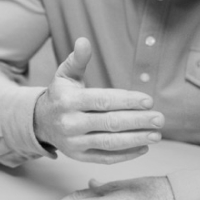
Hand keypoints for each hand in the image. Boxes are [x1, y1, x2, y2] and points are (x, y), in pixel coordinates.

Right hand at [34, 38, 164, 163]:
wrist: (40, 123)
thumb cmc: (60, 95)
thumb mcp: (65, 76)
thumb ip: (77, 60)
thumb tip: (84, 41)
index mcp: (68, 101)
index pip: (102, 101)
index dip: (127, 101)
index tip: (148, 101)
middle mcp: (70, 123)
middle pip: (109, 123)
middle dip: (137, 121)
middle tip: (159, 119)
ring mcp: (74, 143)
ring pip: (108, 142)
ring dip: (135, 139)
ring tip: (156, 135)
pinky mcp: (79, 157)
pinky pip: (104, 158)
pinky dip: (125, 155)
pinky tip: (143, 147)